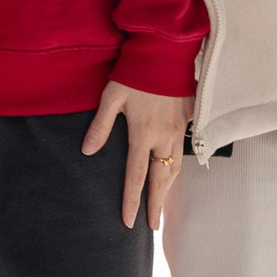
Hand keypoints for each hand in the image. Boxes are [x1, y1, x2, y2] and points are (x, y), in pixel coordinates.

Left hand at [81, 80, 193, 229]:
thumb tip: (87, 151)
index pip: (136, 176)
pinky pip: (184, 150)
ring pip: (175, 168)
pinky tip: (173, 173)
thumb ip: (101, 125)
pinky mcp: (189, 120)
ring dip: (168, 189)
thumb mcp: (111, 96)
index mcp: (142, 133)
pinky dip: (178, 167)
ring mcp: (179, 129)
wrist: (165, 50)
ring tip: (161, 205)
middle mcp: (163, 137)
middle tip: (152, 226)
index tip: (128, 222)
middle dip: (156, 205)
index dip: (132, 201)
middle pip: (161, 180)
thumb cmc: (134, 72)